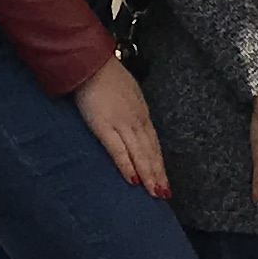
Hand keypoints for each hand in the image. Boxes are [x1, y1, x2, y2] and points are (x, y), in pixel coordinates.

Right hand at [73, 53, 171, 200]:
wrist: (92, 64)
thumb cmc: (106, 78)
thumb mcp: (127, 95)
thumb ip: (131, 111)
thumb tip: (132, 125)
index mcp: (141, 114)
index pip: (154, 144)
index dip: (159, 163)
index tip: (165, 179)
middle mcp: (137, 121)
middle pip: (150, 152)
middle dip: (158, 174)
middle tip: (164, 194)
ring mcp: (122, 124)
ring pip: (140, 154)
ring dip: (149, 174)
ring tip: (155, 192)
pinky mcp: (104, 126)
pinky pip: (118, 150)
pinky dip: (127, 165)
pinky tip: (133, 179)